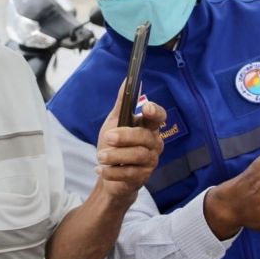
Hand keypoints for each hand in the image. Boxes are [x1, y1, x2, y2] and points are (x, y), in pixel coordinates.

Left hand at [95, 81, 165, 204]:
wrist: (109, 174)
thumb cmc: (115, 145)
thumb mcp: (114, 122)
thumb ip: (122, 103)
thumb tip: (127, 80)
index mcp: (148, 127)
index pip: (159, 117)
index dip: (155, 112)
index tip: (146, 108)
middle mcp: (154, 143)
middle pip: (144, 137)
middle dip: (125, 136)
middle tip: (107, 137)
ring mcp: (150, 162)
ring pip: (137, 156)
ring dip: (115, 156)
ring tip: (100, 156)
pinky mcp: (142, 178)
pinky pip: (129, 174)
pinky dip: (112, 172)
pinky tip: (101, 169)